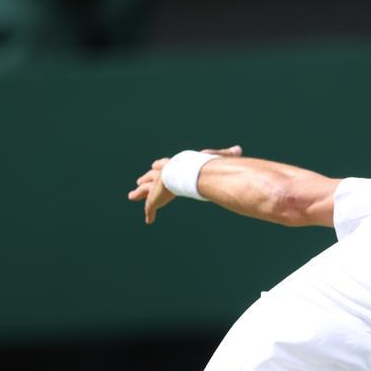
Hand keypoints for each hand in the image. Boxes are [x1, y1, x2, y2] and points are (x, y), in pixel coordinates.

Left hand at [127, 146, 241, 224]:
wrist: (186, 170)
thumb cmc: (201, 164)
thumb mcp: (214, 158)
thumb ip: (225, 155)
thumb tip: (239, 149)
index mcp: (174, 165)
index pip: (165, 165)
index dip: (161, 166)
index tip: (155, 165)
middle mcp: (162, 175)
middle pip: (152, 177)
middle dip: (146, 178)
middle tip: (139, 180)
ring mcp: (157, 187)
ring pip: (146, 191)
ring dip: (139, 193)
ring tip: (131, 196)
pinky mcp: (155, 198)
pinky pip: (150, 207)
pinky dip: (149, 213)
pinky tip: (149, 220)